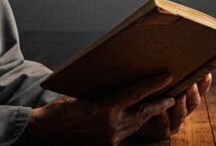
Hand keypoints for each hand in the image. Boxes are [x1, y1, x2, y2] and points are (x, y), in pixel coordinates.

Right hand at [21, 74, 175, 144]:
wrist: (43, 133)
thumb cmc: (59, 110)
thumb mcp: (82, 95)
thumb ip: (103, 94)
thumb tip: (119, 86)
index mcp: (105, 109)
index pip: (136, 94)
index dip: (153, 84)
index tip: (167, 77)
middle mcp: (111, 126)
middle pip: (142, 114)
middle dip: (158, 106)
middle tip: (172, 97)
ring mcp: (109, 139)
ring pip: (135, 126)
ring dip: (147, 116)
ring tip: (159, 107)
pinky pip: (125, 135)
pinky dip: (132, 126)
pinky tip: (135, 120)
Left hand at [132, 72, 212, 141]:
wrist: (129, 110)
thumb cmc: (144, 90)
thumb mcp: (158, 77)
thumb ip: (167, 69)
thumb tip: (175, 51)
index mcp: (185, 94)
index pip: (200, 88)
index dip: (205, 82)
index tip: (206, 73)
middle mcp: (182, 107)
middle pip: (194, 101)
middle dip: (194, 92)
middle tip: (191, 83)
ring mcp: (173, 120)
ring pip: (182, 113)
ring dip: (181, 104)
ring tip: (180, 95)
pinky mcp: (162, 130)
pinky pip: (165, 124)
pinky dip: (163, 116)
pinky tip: (160, 110)